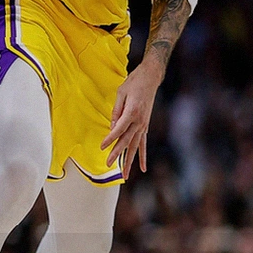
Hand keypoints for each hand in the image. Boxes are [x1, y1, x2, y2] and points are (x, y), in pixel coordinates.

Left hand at [100, 59, 163, 179]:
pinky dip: (142, 156)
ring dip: (130, 160)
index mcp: (132, 112)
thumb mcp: (121, 93)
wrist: (150, 78)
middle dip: (117, 153)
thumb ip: (116, 111)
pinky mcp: (145, 126)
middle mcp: (139, 121)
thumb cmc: (134, 82)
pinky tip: (142, 168)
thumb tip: (112, 126)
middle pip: (126, 140)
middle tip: (109, 164)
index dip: (110, 138)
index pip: (119, 129)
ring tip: (125, 175)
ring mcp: (144, 125)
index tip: (102, 147)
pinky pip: (143, 144)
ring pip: (135, 146)